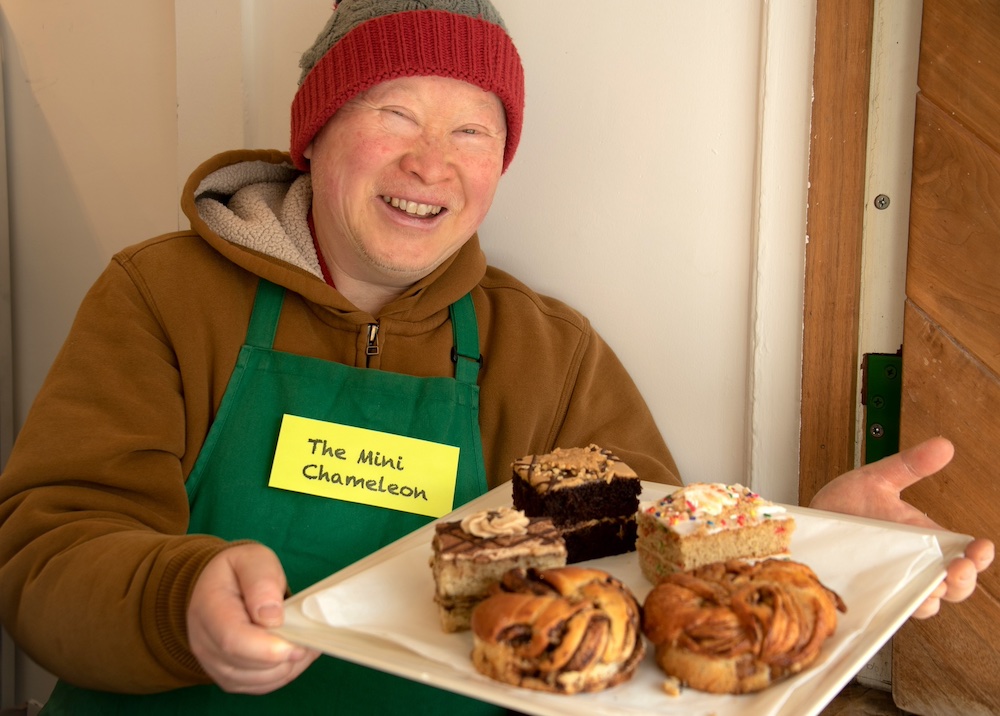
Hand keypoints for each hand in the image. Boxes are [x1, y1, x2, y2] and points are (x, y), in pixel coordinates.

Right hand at [187, 543, 319, 692]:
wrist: (219, 586)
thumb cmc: (240, 571)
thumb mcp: (252, 559)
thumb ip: (262, 582)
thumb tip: (272, 616)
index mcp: (208, 607)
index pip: (232, 639)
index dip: (266, 648)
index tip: (296, 644)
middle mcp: (204, 642)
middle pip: (246, 665)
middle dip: (285, 656)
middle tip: (312, 638)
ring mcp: (214, 663)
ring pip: (257, 680)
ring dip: (288, 666)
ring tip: (306, 642)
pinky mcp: (229, 676)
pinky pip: (260, 685)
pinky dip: (283, 673)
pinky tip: (295, 653)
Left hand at [809, 436, 993, 618]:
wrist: (807, 521)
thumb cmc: (843, 505)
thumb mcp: (877, 479)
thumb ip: (910, 465)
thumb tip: (942, 445)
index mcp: (924, 539)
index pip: (964, 554)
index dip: (978, 556)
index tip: (981, 547)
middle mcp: (912, 563)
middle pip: (953, 586)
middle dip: (962, 581)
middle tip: (958, 568)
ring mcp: (890, 580)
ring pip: (924, 603)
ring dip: (932, 597)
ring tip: (932, 584)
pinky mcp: (867, 592)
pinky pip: (887, 607)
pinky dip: (895, 605)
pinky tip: (896, 595)